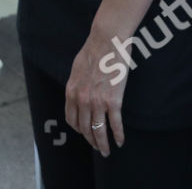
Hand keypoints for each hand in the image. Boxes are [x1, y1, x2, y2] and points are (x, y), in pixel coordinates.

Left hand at [65, 31, 127, 156]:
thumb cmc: (93, 51)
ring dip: (103, 144)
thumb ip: (77, 86)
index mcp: (71, 92)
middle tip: (98, 147)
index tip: (85, 133)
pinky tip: (120, 141)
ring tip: (107, 151)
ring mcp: (98, 102)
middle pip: (85, 129)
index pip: (72, 120)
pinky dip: (118, 135)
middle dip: (91, 141)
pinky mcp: (114, 101)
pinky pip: (115, 124)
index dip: (79, 130)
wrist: (106, 41)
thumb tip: (78, 95)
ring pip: (99, 130)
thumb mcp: (76, 70)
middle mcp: (82, 100)